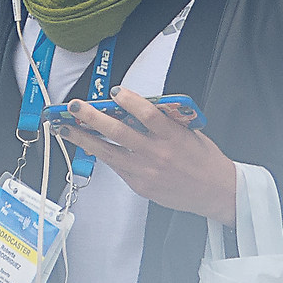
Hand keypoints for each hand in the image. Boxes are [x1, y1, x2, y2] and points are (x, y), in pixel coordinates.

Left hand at [57, 88, 238, 224]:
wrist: (215, 191)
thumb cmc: (204, 159)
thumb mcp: (189, 132)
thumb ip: (164, 120)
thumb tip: (136, 107)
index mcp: (173, 136)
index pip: (147, 113)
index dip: (128, 100)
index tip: (114, 91)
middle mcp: (157, 154)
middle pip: (119, 132)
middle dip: (92, 117)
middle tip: (75, 107)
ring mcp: (146, 172)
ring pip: (108, 152)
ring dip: (84, 138)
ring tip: (67, 128)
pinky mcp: (140, 185)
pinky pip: (116, 167)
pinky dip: (102, 154)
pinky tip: (89, 145)